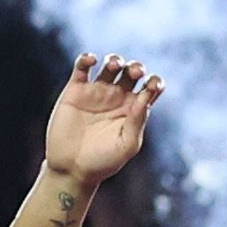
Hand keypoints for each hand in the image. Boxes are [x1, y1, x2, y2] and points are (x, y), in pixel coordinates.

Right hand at [44, 54, 162, 187]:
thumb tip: (146, 97)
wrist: (71, 167)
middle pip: (132, 72)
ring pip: (109, 66)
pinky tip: (91, 59)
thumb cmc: (104, 160)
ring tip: (114, 66)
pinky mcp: (74, 91)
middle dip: (136, 67)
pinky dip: (86, 59)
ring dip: (115, 60)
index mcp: (135, 109)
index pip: (150, 88)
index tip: (152, 86)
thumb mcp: (127, 144)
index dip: (154, 82)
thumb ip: (138, 120)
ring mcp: (97, 93)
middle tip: (135, 72)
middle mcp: (118, 98)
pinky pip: (81, 68)